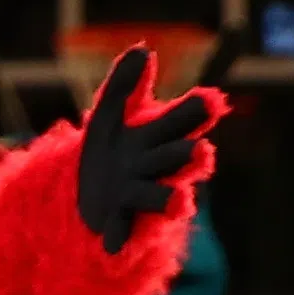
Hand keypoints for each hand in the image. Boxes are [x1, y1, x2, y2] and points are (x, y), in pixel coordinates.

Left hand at [72, 48, 215, 252]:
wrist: (83, 199)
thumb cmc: (109, 153)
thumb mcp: (109, 116)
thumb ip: (125, 86)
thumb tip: (142, 50)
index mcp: (160, 137)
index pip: (186, 120)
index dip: (197, 111)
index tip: (210, 101)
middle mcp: (159, 168)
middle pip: (180, 160)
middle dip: (189, 157)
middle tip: (201, 153)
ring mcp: (143, 200)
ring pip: (162, 199)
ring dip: (171, 199)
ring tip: (179, 201)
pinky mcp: (123, 228)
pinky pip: (126, 235)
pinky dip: (122, 238)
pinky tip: (113, 244)